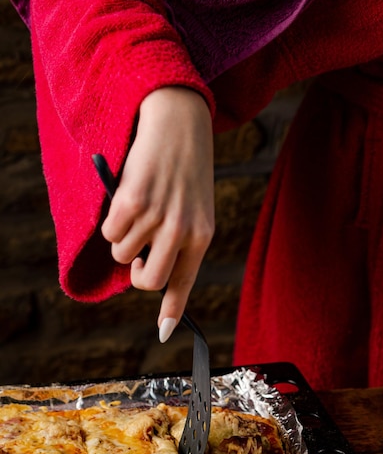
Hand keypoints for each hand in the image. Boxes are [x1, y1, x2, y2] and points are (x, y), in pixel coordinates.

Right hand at [101, 87, 213, 340]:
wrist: (179, 121)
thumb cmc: (185, 168)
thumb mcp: (194, 207)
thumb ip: (179, 239)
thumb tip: (147, 271)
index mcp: (202, 235)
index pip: (184, 283)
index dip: (171, 310)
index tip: (164, 332)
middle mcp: (182, 230)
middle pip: (147, 281)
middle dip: (135, 272)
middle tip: (137, 254)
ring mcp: (157, 217)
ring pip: (122, 255)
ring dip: (122, 238)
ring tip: (136, 210)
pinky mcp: (132, 201)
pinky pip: (109, 232)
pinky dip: (110, 220)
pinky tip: (126, 197)